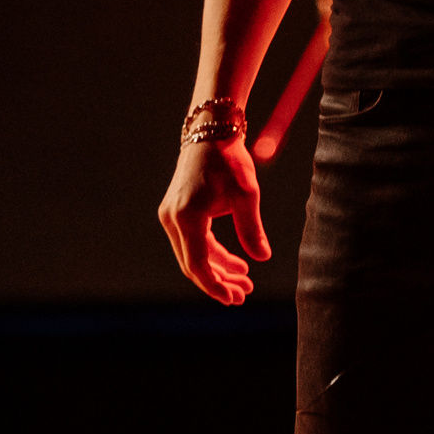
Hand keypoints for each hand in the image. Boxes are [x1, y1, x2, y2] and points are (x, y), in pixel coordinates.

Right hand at [157, 138, 270, 305]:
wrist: (211, 134)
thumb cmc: (230, 162)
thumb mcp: (246, 195)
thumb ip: (252, 229)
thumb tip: (263, 258)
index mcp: (187, 217)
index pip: (198, 264)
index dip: (215, 285)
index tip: (234, 298)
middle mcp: (172, 219)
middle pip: (193, 264)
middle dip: (219, 281)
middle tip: (243, 294)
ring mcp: (170, 216)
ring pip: (193, 255)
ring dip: (217, 269)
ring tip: (244, 280)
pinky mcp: (175, 212)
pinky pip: (192, 242)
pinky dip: (212, 254)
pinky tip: (235, 263)